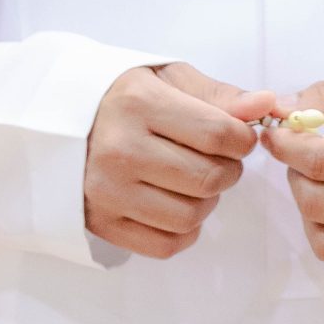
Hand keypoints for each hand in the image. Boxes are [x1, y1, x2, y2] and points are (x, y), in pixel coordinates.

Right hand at [84, 63, 283, 259]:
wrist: (56, 123)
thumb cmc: (124, 98)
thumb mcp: (168, 79)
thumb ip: (219, 95)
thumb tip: (267, 105)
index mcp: (139, 104)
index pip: (220, 134)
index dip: (244, 139)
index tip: (237, 136)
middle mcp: (120, 149)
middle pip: (210, 178)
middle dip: (228, 169)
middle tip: (215, 157)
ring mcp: (107, 191)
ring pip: (192, 215)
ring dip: (207, 201)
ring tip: (192, 179)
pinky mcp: (101, 223)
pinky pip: (166, 244)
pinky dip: (183, 230)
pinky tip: (173, 202)